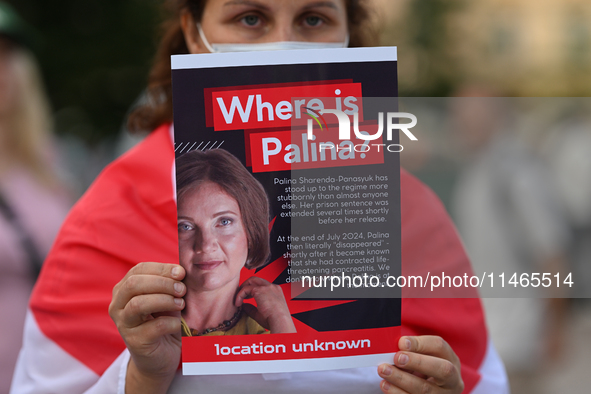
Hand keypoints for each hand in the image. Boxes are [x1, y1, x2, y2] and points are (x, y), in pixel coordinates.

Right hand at [108, 262, 186, 393]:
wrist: (160, 356)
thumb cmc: (164, 321)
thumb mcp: (166, 298)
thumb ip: (170, 284)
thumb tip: (181, 271)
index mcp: (124, 289)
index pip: (139, 270)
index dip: (161, 269)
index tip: (181, 273)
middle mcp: (118, 305)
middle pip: (134, 284)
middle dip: (162, 283)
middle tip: (182, 289)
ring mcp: (124, 324)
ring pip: (138, 304)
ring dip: (164, 300)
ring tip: (181, 304)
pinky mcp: (135, 341)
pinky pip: (155, 326)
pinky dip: (172, 322)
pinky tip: (179, 324)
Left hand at [235, 276, 295, 333]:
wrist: (280, 321)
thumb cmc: (275, 320)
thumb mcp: (262, 313)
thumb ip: (252, 308)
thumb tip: (244, 306)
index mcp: (276, 291)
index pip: (262, 285)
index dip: (252, 290)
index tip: (248, 298)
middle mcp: (272, 287)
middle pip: (256, 279)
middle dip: (246, 285)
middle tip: (241, 295)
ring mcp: (266, 287)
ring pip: (250, 281)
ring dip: (242, 289)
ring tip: (238, 300)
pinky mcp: (260, 290)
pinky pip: (246, 289)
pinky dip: (240, 295)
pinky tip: (238, 303)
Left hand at [378, 336, 463, 393]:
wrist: (430, 388)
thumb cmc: (424, 368)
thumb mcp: (424, 356)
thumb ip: (413, 349)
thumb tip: (400, 345)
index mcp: (451, 359)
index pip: (439, 346)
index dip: (420, 344)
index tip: (401, 343)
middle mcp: (452, 380)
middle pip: (441, 370)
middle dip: (417, 362)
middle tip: (397, 358)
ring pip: (425, 389)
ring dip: (401, 379)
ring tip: (384, 371)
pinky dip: (397, 392)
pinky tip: (386, 385)